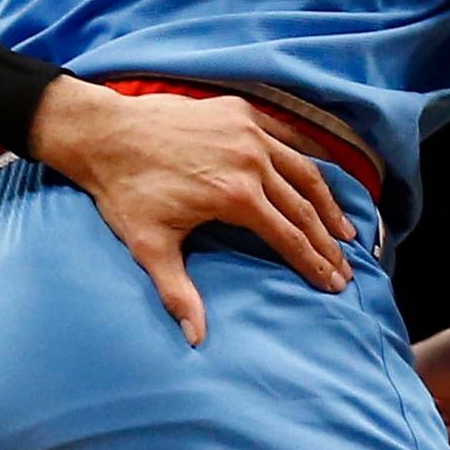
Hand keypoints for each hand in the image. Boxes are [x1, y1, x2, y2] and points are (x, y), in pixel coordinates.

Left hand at [30, 78, 354, 345]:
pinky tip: (319, 178)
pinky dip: (307, 157)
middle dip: (328, 241)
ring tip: (345, 229)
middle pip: (304, 207)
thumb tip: (195, 338)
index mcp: (236, 196)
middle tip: (347, 266)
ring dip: (327, 202)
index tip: (334, 284)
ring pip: (304, 170)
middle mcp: (252, 160)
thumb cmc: (123, 191)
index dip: (314, 263)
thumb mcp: (148, 246)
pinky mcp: (240, 110)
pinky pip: (286, 136)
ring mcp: (249, 131)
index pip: (289, 237)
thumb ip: (177, 292)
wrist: (102, 134)